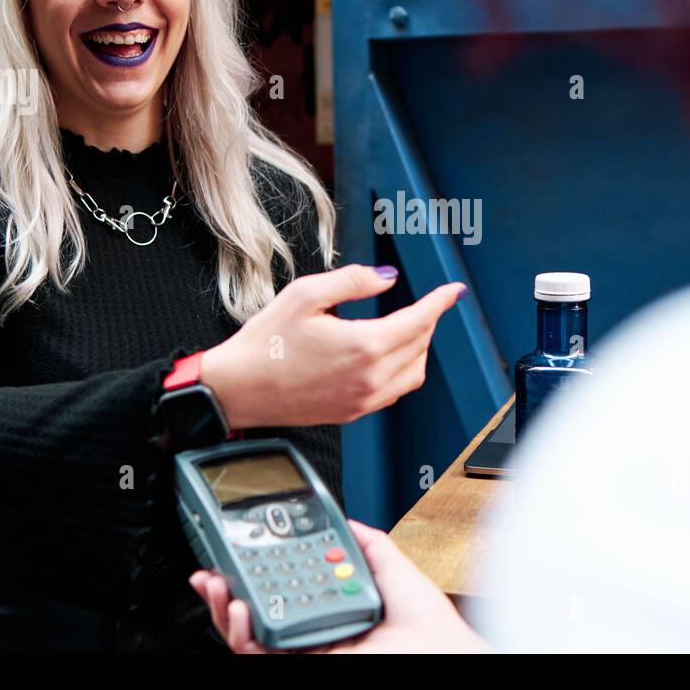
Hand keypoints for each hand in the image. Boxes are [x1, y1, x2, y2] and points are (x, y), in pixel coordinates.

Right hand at [189, 519, 492, 652]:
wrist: (439, 651)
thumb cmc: (427, 624)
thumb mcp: (390, 565)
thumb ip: (365, 542)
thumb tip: (345, 519)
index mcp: (330, 604)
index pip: (281, 587)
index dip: (253, 571)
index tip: (235, 551)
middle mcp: (313, 628)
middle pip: (256, 609)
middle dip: (224, 589)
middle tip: (210, 569)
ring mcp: (306, 648)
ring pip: (249, 634)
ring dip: (224, 609)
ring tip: (219, 587)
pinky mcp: (304, 662)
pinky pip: (261, 653)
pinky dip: (243, 634)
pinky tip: (240, 611)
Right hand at [199, 264, 465, 428]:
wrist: (237, 390)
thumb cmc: (264, 344)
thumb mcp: (305, 294)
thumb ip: (352, 282)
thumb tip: (385, 278)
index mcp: (363, 346)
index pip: (419, 320)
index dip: (439, 302)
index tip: (453, 291)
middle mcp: (370, 378)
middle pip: (420, 346)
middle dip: (427, 321)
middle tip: (424, 302)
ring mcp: (363, 400)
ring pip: (413, 373)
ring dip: (418, 348)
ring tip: (407, 327)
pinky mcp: (353, 412)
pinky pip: (394, 391)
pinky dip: (402, 370)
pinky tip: (387, 356)